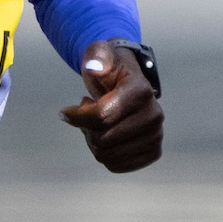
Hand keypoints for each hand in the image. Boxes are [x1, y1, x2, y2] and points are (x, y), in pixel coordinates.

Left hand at [62, 41, 162, 172]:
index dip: (77, 116)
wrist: (127, 83)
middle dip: (87, 130)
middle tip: (88, 116)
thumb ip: (96, 56)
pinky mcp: (153, 152)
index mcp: (141, 91)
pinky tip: (108, 139)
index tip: (66, 111)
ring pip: (107, 156)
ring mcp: (156, 135)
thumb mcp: (100, 55)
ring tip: (98, 126)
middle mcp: (154, 115)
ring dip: (95, 143)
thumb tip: (96, 68)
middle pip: (103, 140)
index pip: (101, 116)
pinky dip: (106, 156)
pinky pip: (118, 166)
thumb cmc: (109, 70)